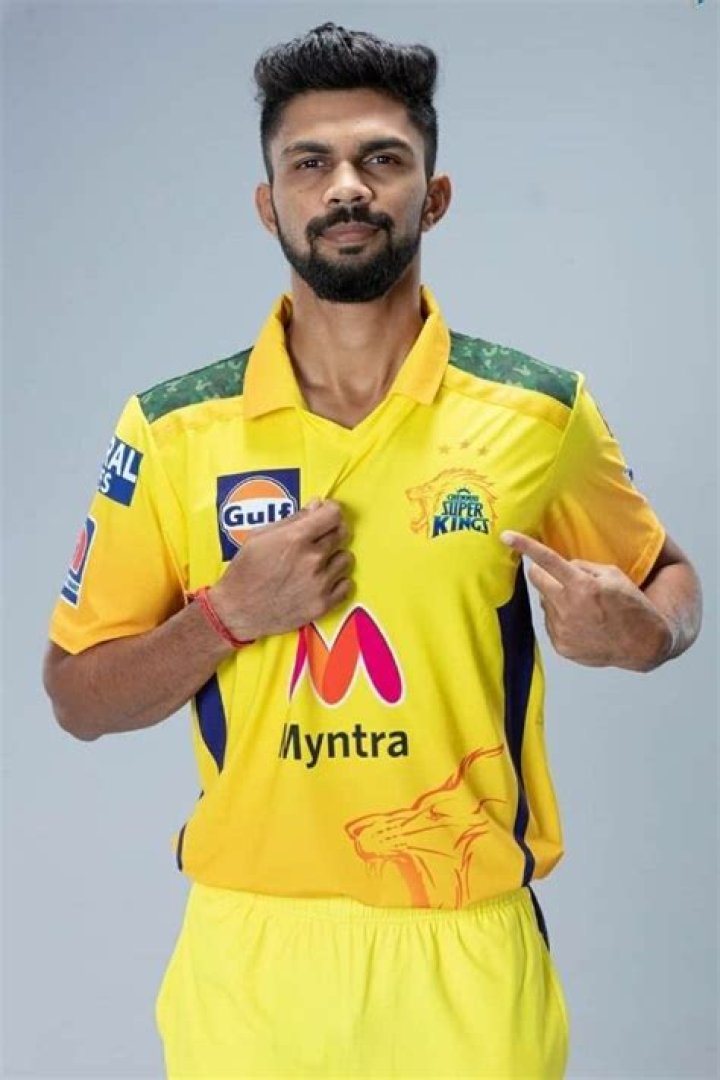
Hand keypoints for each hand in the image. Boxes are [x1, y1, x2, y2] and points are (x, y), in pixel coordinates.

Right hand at [210, 499, 353, 641]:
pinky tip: (322, 580)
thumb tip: (317, 505)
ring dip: (334, 557)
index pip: (334, 513)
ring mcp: (319, 583)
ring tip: (317, 562)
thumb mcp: (260, 536)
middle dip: (332, 531)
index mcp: (295, 538)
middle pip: (343, 533)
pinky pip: (347, 585)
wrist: (237, 611)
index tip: (325, 514)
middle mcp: (312, 559)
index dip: (330, 510)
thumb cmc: (245, 571)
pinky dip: (337, 581)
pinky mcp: (323, 604)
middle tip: (319, 538)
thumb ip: (293, 519)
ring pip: (346, 558)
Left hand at [501, 531, 673, 670]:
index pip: (547, 560)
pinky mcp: (561, 645)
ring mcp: (562, 629)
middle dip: (544, 573)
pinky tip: (582, 624)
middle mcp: (568, 607)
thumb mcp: (613, 576)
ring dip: (557, 599)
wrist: (642, 644)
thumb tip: (559, 566)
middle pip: (536, 579)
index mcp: (582, 585)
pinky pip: (550, 623)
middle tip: (561, 578)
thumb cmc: (631, 606)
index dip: (524, 545)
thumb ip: (582, 567)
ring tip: (583, 608)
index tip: (505, 536)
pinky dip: (561, 619)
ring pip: (544, 601)